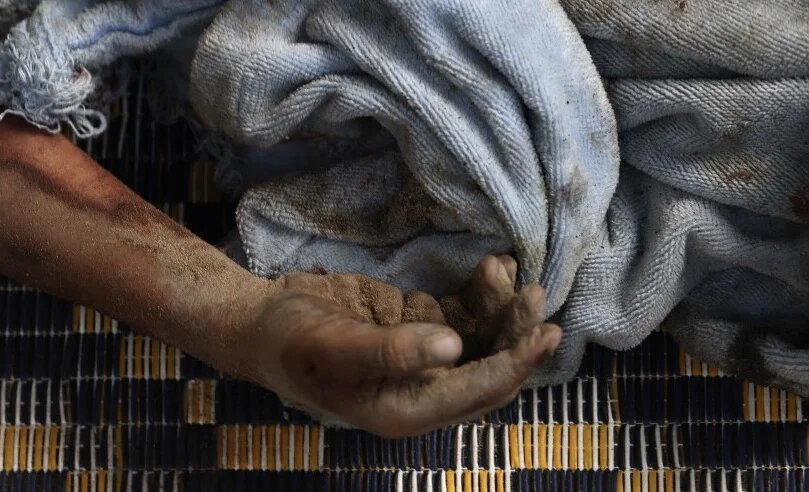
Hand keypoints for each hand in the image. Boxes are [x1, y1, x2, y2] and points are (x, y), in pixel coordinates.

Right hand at [238, 255, 560, 437]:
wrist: (261, 322)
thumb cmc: (291, 340)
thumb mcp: (334, 346)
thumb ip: (392, 351)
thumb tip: (453, 348)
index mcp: (405, 409)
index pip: (476, 392)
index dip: (515, 364)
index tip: (547, 333)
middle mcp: (421, 391)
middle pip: (489, 369)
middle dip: (515, 334)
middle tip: (533, 294)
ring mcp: (421, 360)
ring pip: (481, 342)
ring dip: (499, 310)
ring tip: (502, 268)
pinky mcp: (416, 331)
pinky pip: (461, 317)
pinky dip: (479, 296)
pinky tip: (489, 269)